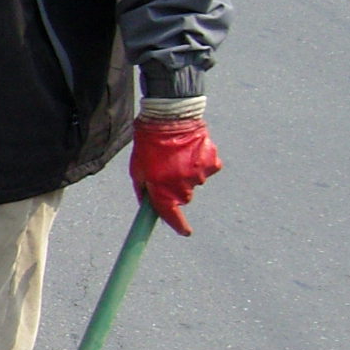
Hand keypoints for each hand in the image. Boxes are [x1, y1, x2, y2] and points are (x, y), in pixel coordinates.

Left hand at [129, 113, 220, 235]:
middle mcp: (183, 186)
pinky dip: (201, 162)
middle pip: (183, 198)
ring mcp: (199, 174)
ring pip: (196, 182)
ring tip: (178, 154)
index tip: (185, 232)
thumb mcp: (137, 169)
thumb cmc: (148, 144)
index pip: (171, 216)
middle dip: (176, 189)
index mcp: (162, 190)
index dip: (178, 225)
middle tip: (168, 169)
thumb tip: (148, 206)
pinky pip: (208, 169)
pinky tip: (192, 150)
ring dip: (188, 173)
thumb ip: (143, 190)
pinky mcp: (212, 161)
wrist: (169, 117)